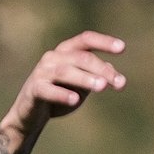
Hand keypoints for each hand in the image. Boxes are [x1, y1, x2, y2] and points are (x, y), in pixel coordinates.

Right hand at [1, 30, 127, 139]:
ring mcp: (42, 72)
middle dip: (102, 70)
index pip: (86, 40)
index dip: (103, 42)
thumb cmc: (60, 93)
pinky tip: (75, 99)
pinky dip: (62, 94)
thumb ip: (96, 75)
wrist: (31, 113)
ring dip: (86, 78)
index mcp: (66, 51)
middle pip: (81, 58)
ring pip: (66, 72)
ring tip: (102, 87)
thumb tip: (113, 72)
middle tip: (121, 83)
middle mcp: (53, 57)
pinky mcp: (34, 89)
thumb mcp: (82, 84)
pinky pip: (48, 90)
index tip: (122, 48)